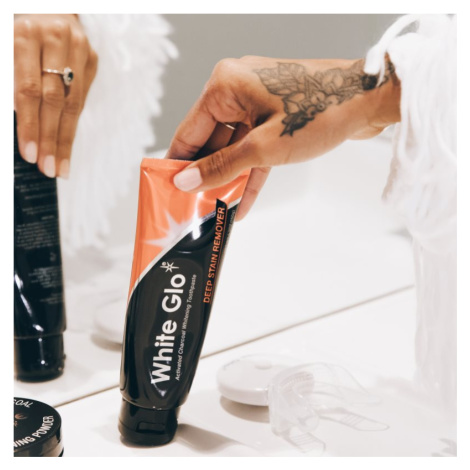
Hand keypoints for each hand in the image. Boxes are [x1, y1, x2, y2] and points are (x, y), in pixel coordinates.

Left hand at [14, 14, 97, 177]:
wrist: (46, 6)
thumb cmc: (16, 32)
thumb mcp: (5, 49)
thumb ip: (10, 84)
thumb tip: (17, 126)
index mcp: (26, 34)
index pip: (29, 90)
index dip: (29, 125)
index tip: (30, 154)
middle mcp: (57, 40)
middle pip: (55, 100)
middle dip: (50, 139)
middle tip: (48, 168)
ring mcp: (79, 49)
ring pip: (74, 104)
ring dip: (65, 139)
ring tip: (61, 166)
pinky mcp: (92, 59)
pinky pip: (82, 98)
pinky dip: (73, 123)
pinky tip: (67, 144)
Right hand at [167, 56, 399, 219]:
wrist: (369, 100)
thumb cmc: (321, 111)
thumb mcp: (264, 147)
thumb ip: (222, 165)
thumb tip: (186, 180)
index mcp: (226, 85)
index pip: (189, 131)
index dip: (178, 163)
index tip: (168, 189)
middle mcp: (238, 90)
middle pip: (211, 141)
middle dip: (206, 176)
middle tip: (193, 206)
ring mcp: (258, 103)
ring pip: (233, 147)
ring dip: (229, 179)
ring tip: (216, 210)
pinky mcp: (275, 117)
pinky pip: (254, 148)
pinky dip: (250, 173)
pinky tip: (242, 202)